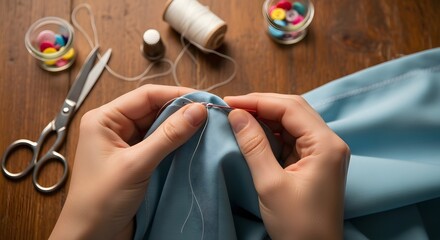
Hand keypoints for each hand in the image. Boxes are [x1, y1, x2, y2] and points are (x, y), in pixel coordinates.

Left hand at [50, 85, 206, 239]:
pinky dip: (176, 143)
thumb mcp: (136, 164)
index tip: (204, 99)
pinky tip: (194, 143)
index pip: (146, 96)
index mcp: (104, 119)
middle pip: (154, 109)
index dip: (176, 94)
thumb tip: (198, 110)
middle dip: (181, 111)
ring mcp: (126, 143)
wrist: (91, 237)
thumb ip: (168, 136)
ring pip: (159, 126)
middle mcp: (115, 126)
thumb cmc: (100, 200)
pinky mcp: (136, 159)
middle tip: (210, 114)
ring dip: (180, 127)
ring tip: (206, 127)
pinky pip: (160, 144)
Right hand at [225, 93, 349, 239]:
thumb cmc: (298, 224)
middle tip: (232, 107)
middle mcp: (328, 142)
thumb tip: (236, 115)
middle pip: (293, 110)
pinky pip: (290, 138)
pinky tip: (253, 132)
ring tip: (238, 117)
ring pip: (291, 122)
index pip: (290, 108)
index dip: (258, 101)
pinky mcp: (313, 162)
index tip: (229, 102)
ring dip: (265, 118)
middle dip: (262, 105)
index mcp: (326, 144)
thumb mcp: (271, 184)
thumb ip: (254, 145)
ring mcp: (322, 152)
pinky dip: (270, 133)